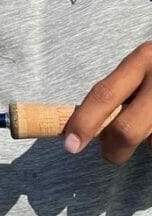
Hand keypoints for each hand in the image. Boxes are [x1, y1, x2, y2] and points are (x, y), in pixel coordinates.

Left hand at [63, 42, 151, 164]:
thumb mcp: (143, 68)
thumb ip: (121, 92)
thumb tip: (94, 128)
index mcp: (142, 59)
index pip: (104, 95)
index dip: (84, 122)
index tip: (70, 145)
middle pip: (127, 129)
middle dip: (114, 150)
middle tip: (111, 155)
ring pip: (151, 141)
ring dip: (148, 145)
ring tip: (150, 133)